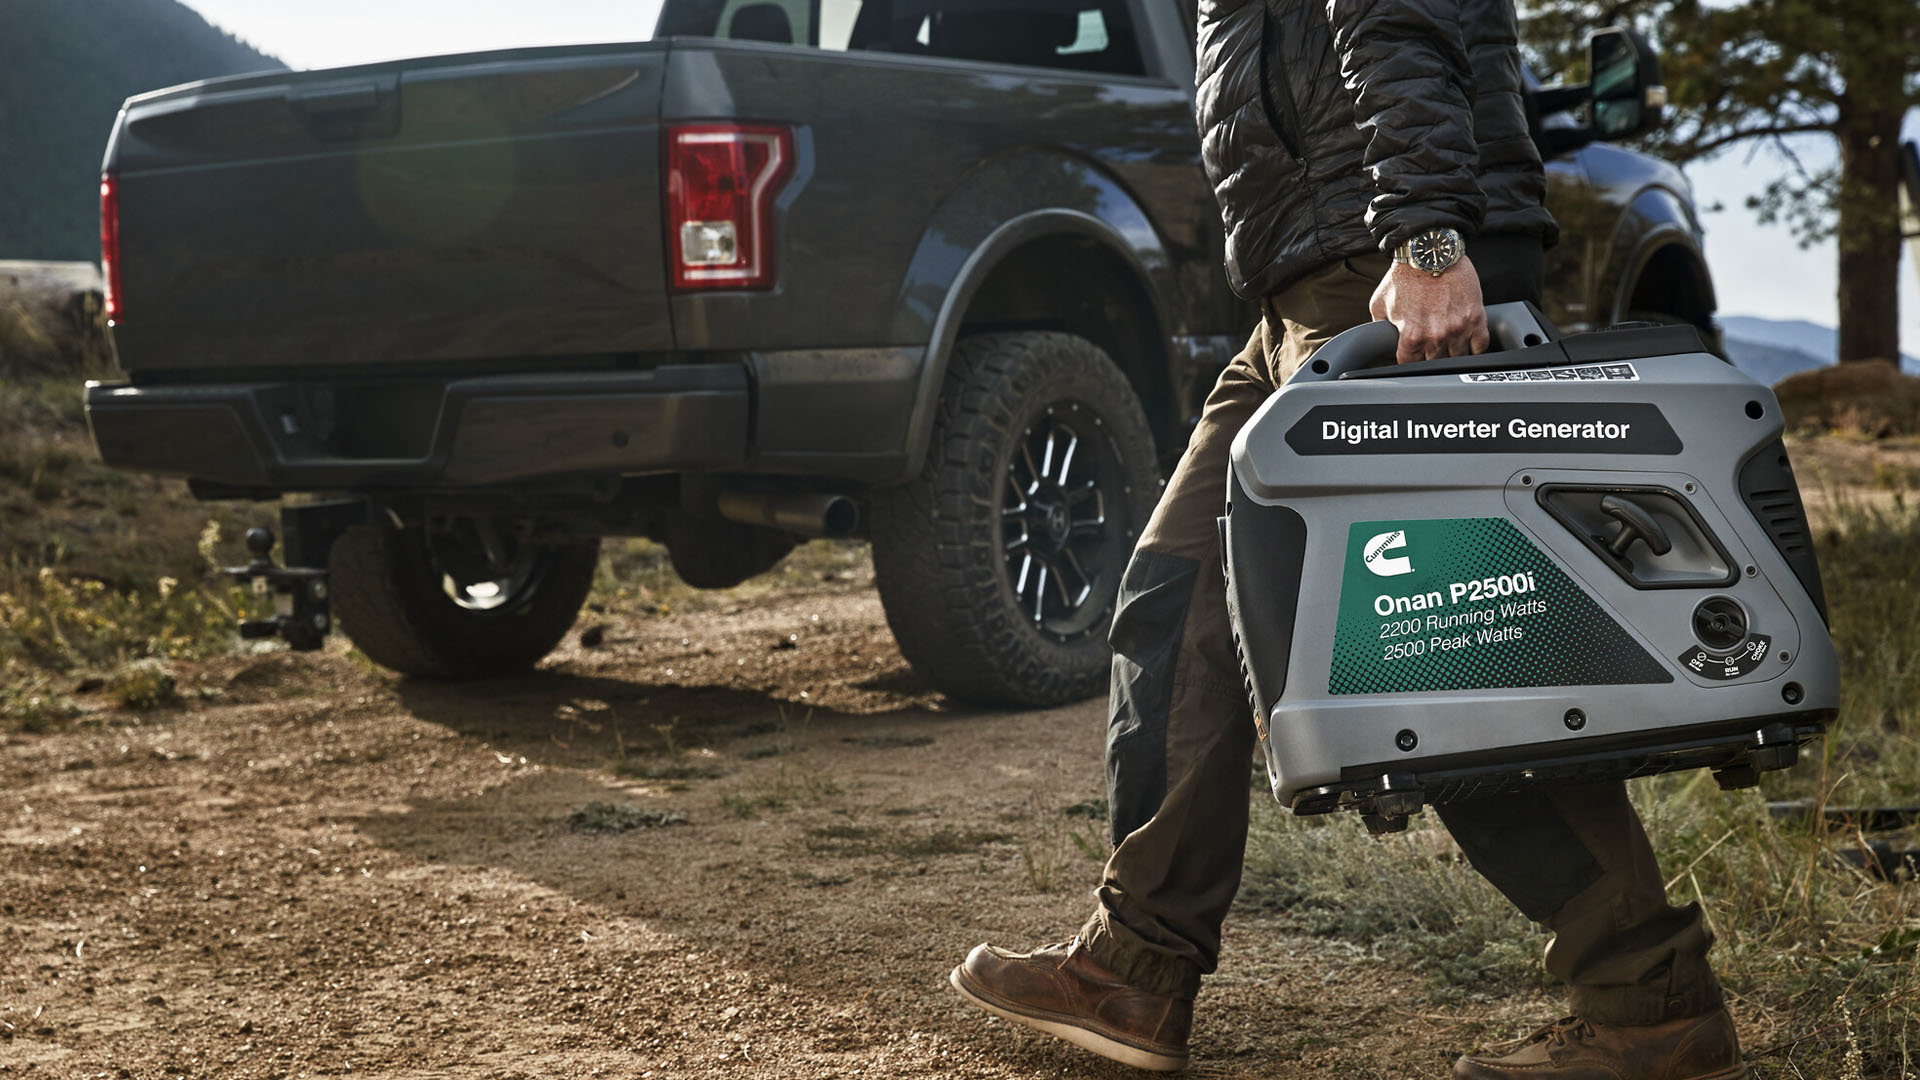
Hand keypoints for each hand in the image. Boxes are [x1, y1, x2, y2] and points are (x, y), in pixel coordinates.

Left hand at [1369, 256, 1489, 364]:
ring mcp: (1458, 328)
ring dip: (1454, 354)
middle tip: (1431, 349)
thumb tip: (1380, 339)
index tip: (1413, 357)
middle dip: (1431, 357)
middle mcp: (1436, 335)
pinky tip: (1468, 343)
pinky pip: (1481, 345)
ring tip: (1449, 346)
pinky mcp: (1476, 318)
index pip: (1410, 365)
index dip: (1410, 361)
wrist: (1430, 251)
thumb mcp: (1380, 303)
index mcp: (1411, 335)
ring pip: (1459, 357)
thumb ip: (1381, 327)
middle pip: (1436, 363)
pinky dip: (1475, 347)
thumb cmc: (1405, 274)